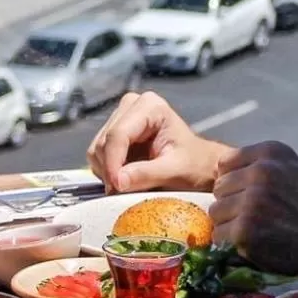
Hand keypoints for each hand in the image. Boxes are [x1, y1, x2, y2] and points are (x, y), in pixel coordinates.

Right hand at [87, 91, 223, 193]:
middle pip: (104, 142)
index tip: (117, 187)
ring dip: (108, 172)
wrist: (200, 168)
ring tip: (132, 184)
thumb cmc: (195, 167)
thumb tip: (117, 181)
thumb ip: (146, 174)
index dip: (113, 163)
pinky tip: (128, 177)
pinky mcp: (114, 135)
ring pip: (96, 150)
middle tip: (125, 191)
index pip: (118, 134)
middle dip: (111, 169)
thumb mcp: (175, 172)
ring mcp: (120, 119)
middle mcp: (131, 106)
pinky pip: (98, 157)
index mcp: (150, 106)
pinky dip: (108, 172)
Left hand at [210, 142, 297, 279]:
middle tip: (261, 216)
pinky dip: (232, 244)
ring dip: (231, 224)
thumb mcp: (289, 169)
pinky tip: (257, 243)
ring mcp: (253, 202)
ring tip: (260, 228)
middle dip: (233, 203)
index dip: (236, 183)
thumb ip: (255, 164)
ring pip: (216, 212)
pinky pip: (218, 235)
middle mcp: (262, 173)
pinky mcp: (245, 231)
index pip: (224, 165)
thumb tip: (214, 172)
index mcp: (271, 152)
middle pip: (218, 188)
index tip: (257, 195)